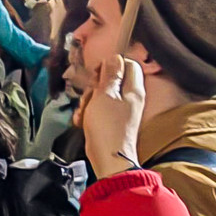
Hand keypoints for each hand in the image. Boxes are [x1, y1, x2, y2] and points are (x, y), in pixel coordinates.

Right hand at [78, 54, 144, 176]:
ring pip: (102, 94)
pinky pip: (99, 109)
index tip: (96, 73)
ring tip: (84, 111)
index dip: (111, 64)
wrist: (108, 158)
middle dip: (95, 85)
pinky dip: (89, 112)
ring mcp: (121, 110)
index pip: (128, 64)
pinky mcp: (112, 121)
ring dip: (88, 100)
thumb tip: (115, 57)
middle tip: (88, 94)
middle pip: (113, 79)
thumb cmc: (107, 127)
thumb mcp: (105, 95)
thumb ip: (110, 75)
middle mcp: (130, 98)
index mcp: (133, 90)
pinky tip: (81, 120)